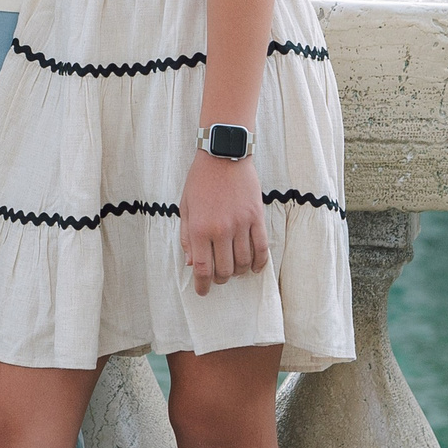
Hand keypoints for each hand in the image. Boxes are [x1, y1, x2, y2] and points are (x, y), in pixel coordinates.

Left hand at [178, 152, 268, 296]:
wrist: (223, 156)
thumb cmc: (200, 180)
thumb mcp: (185, 207)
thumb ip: (187, 237)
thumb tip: (191, 263)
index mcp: (200, 228)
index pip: (202, 267)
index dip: (202, 284)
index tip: (202, 292)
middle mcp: (221, 229)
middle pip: (225, 269)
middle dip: (221, 279)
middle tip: (218, 278)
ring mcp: (241, 224)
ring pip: (244, 262)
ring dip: (239, 272)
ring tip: (234, 270)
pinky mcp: (257, 218)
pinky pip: (262, 248)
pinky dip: (259, 263)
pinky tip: (255, 268)